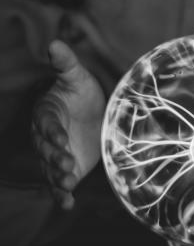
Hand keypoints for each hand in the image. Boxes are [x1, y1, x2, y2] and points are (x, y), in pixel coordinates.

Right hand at [32, 40, 105, 208]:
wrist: (93, 111)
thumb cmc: (82, 92)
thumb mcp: (77, 76)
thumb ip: (65, 63)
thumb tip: (54, 42)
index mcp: (47, 113)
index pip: (47, 124)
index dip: (53, 132)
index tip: (61, 139)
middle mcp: (48, 136)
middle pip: (47, 149)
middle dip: (56, 157)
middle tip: (68, 165)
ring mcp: (56, 153)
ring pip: (52, 167)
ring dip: (59, 177)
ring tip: (69, 184)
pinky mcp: (66, 167)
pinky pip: (59, 182)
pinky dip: (61, 193)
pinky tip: (68, 203)